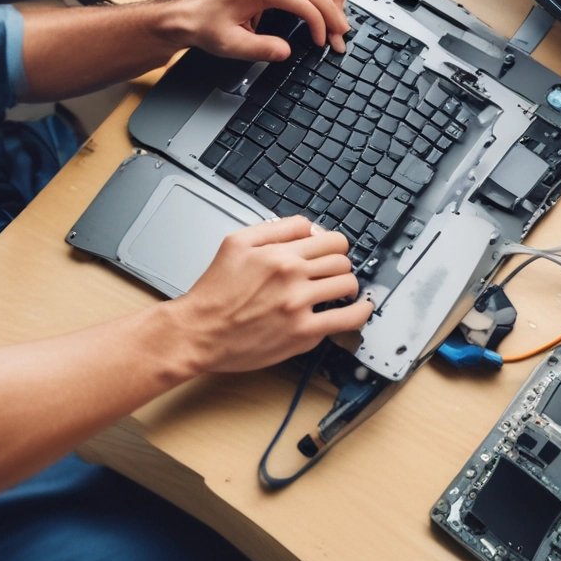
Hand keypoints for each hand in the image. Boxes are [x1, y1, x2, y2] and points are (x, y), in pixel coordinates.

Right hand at [168, 217, 373, 373]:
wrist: (200, 331)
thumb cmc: (214, 291)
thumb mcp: (235, 242)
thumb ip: (273, 229)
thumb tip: (306, 227)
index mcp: (277, 252)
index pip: (327, 238)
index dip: (331, 243)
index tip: (328, 252)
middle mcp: (291, 276)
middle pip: (341, 259)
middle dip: (339, 262)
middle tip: (331, 271)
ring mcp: (299, 305)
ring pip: (348, 284)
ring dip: (348, 285)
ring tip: (340, 289)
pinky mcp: (303, 333)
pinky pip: (347, 320)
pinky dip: (360, 313)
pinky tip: (359, 309)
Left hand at [172, 0, 349, 61]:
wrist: (191, 14)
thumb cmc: (207, 26)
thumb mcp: (230, 44)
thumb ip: (259, 49)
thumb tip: (286, 52)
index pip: (306, 0)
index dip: (320, 24)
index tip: (321, 44)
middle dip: (334, 16)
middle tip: (339, 41)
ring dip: (334, 2)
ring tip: (336, 28)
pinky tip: (330, 9)